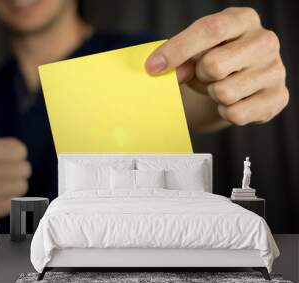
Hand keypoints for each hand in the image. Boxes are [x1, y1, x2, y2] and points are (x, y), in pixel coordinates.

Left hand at [146, 7, 288, 125]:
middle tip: (205, 75)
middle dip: (200, 75)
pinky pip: (236, 114)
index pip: (210, 30)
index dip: (177, 50)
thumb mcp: (194, 53)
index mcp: (243, 20)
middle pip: (214, 65)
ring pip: (224, 93)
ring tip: (220, 87)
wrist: (240, 83)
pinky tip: (232, 102)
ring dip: (213, 95)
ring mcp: (275, 70)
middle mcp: (265, 41)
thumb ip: (179, 58)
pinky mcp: (278, 97)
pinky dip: (225, 112)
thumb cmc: (213, 60)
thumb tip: (171, 73)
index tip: (153, 67)